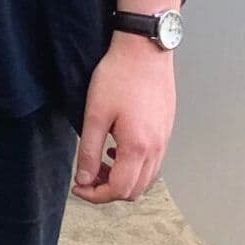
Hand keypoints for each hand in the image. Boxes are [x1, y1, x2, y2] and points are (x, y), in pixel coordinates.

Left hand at [72, 36, 174, 204]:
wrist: (144, 49)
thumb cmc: (118, 77)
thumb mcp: (94, 115)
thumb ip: (89, 151)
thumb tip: (84, 179)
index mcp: (138, 147)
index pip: (119, 190)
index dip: (96, 195)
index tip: (78, 187)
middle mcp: (157, 148)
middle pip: (135, 190)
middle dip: (109, 190)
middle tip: (87, 177)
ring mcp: (165, 138)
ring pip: (146, 178)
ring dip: (123, 179)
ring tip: (101, 163)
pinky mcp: (166, 128)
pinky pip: (153, 161)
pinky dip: (135, 165)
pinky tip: (117, 149)